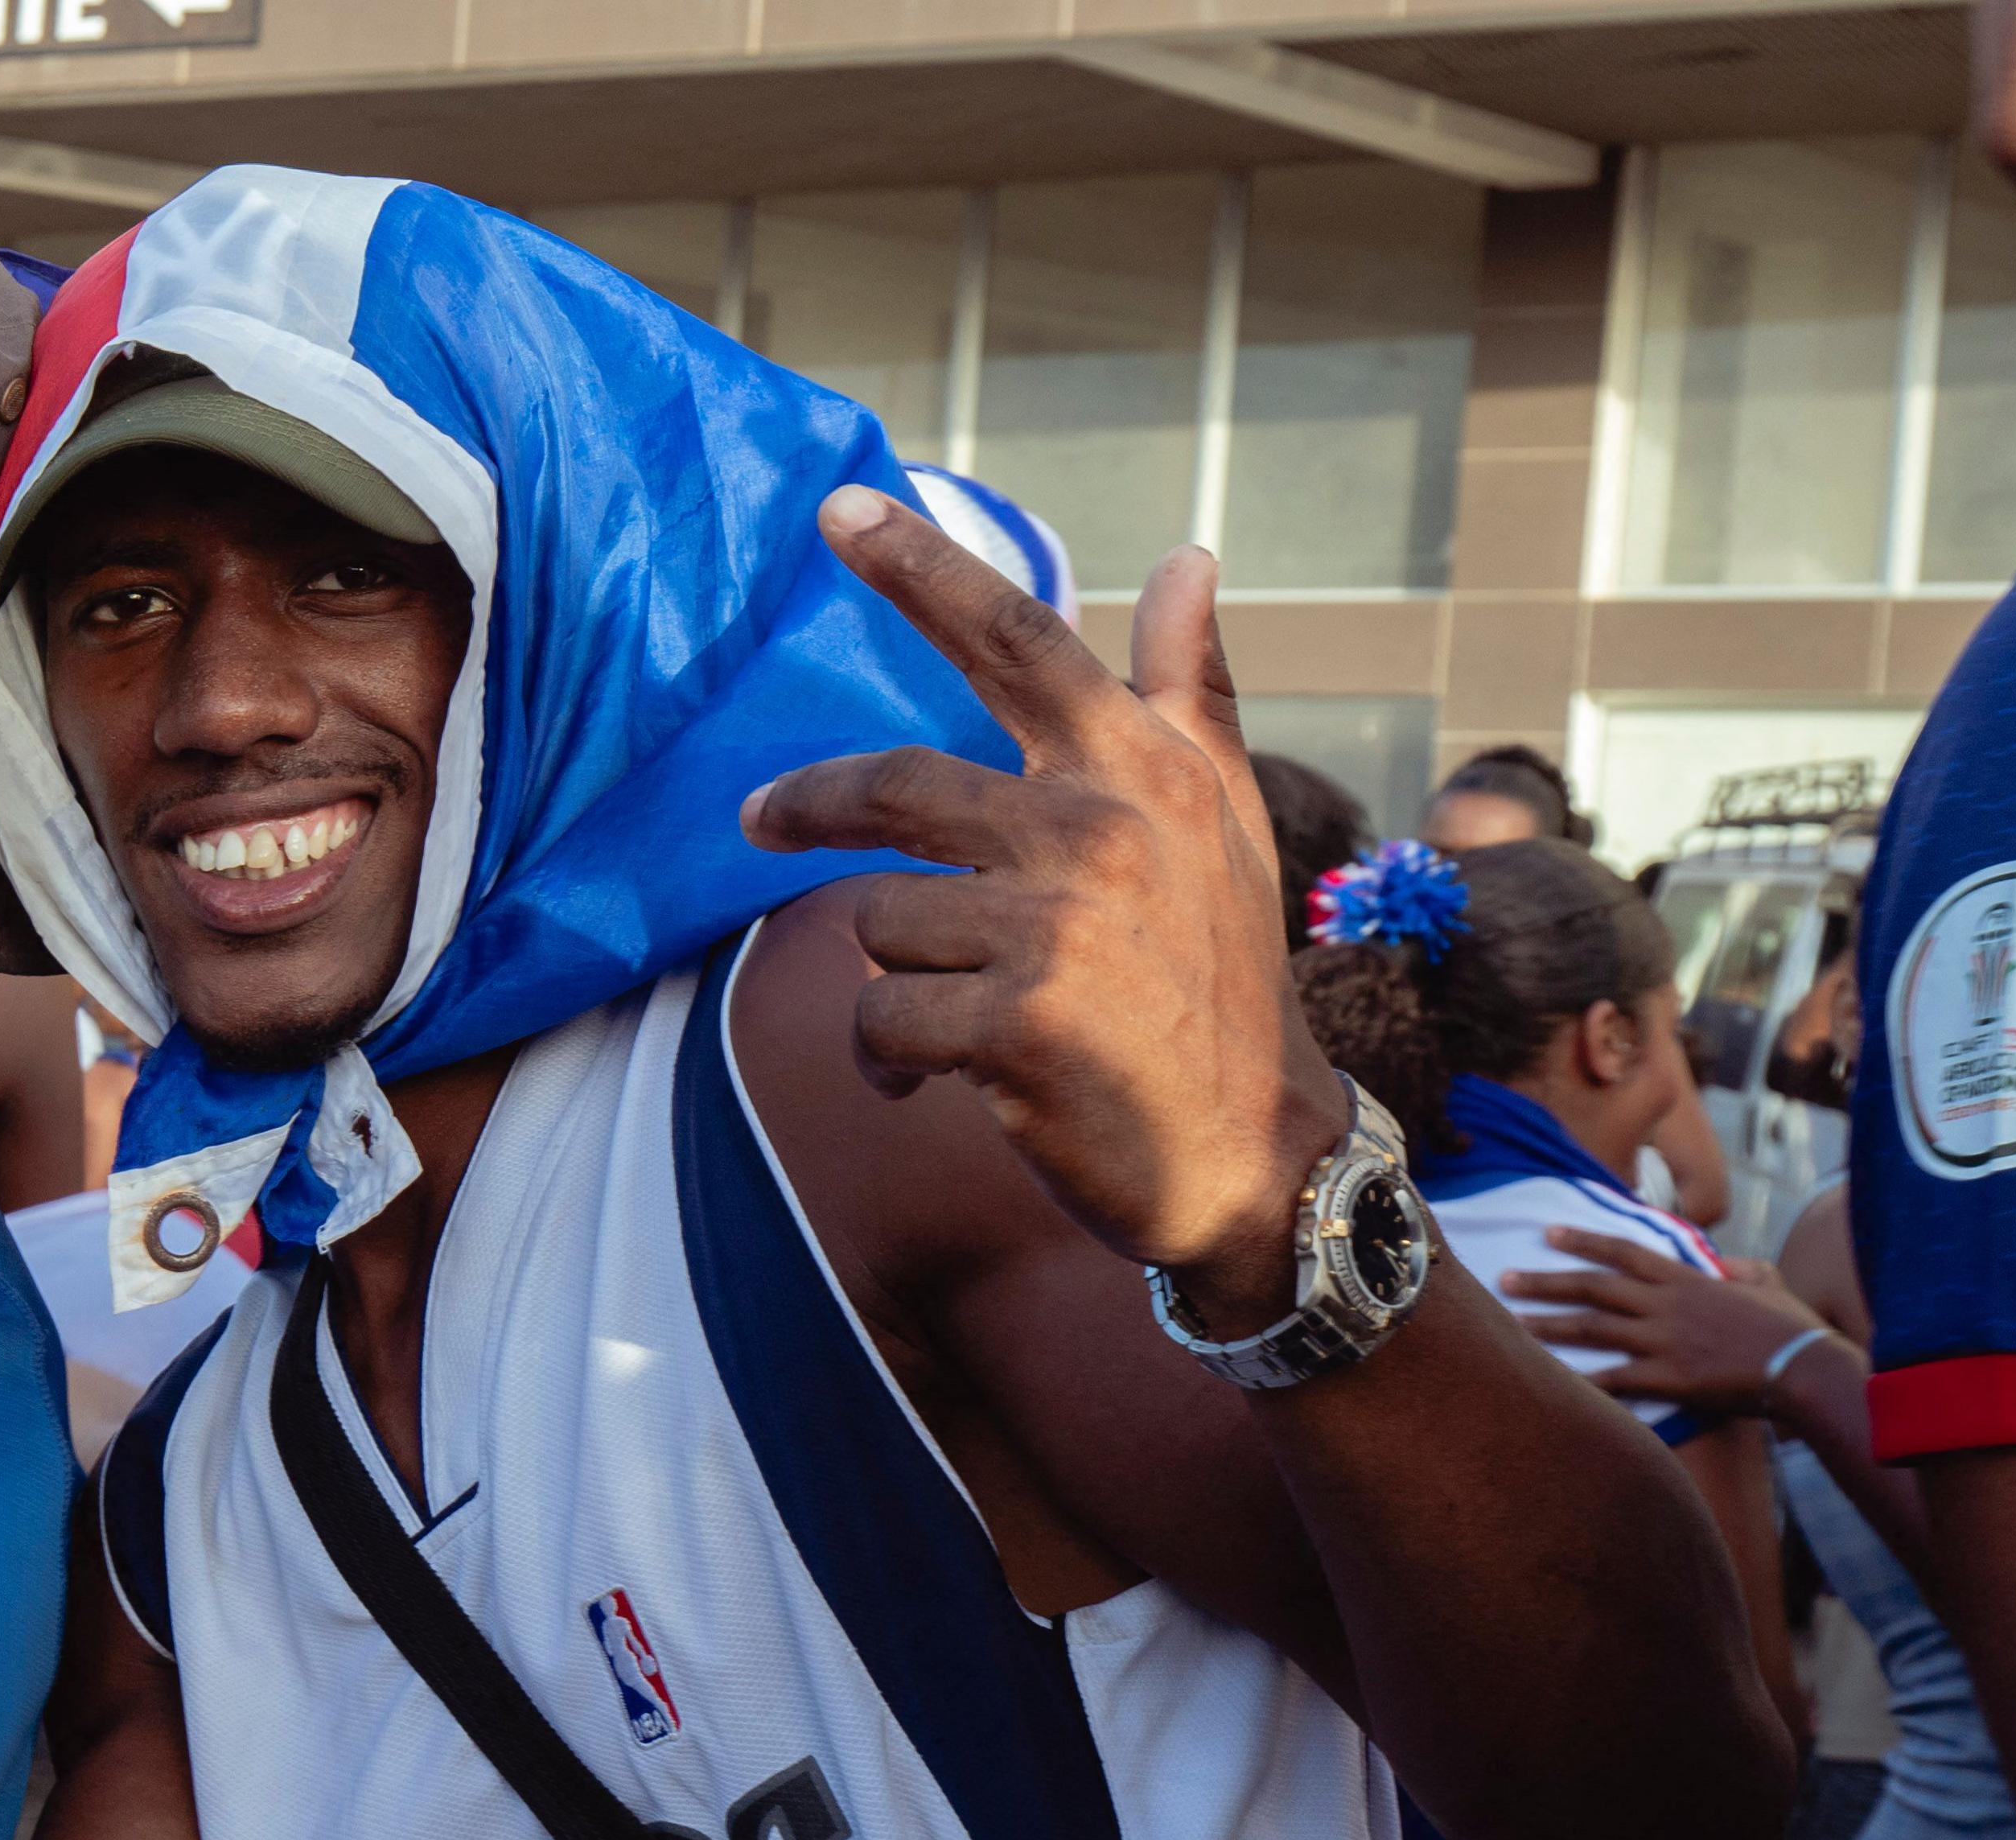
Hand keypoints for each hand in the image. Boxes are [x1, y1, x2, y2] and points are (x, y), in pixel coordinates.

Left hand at [742, 490, 1339, 1327]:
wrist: (1260, 1157)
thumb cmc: (1222, 980)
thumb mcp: (1225, 822)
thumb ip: (1189, 689)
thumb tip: (1188, 556)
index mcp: (1146, 768)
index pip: (1018, 637)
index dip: (923, 566)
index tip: (838, 507)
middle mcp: (1103, 826)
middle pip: (892, 783)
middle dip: (806, 804)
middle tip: (755, 820)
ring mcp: (1060, 925)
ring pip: (881, 921)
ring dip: (897, 978)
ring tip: (961, 1020)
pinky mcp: (1019, 1022)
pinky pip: (881, 1022)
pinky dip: (890, 1061)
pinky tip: (938, 1084)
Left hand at [1502, 1229, 1834, 1415]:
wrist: (1808, 1368)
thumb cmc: (1794, 1328)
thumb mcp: (1770, 1284)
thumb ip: (1743, 1270)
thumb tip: (1724, 1264)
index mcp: (1687, 1280)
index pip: (1624, 1251)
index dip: (1583, 1240)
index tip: (1548, 1233)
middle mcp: (1666, 1306)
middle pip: (1593, 1287)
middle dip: (1545, 1281)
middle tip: (1503, 1277)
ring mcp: (1664, 1341)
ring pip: (1592, 1329)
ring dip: (1547, 1325)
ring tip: (1509, 1323)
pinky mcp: (1668, 1379)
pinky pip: (1613, 1379)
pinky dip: (1580, 1380)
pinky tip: (1550, 1383)